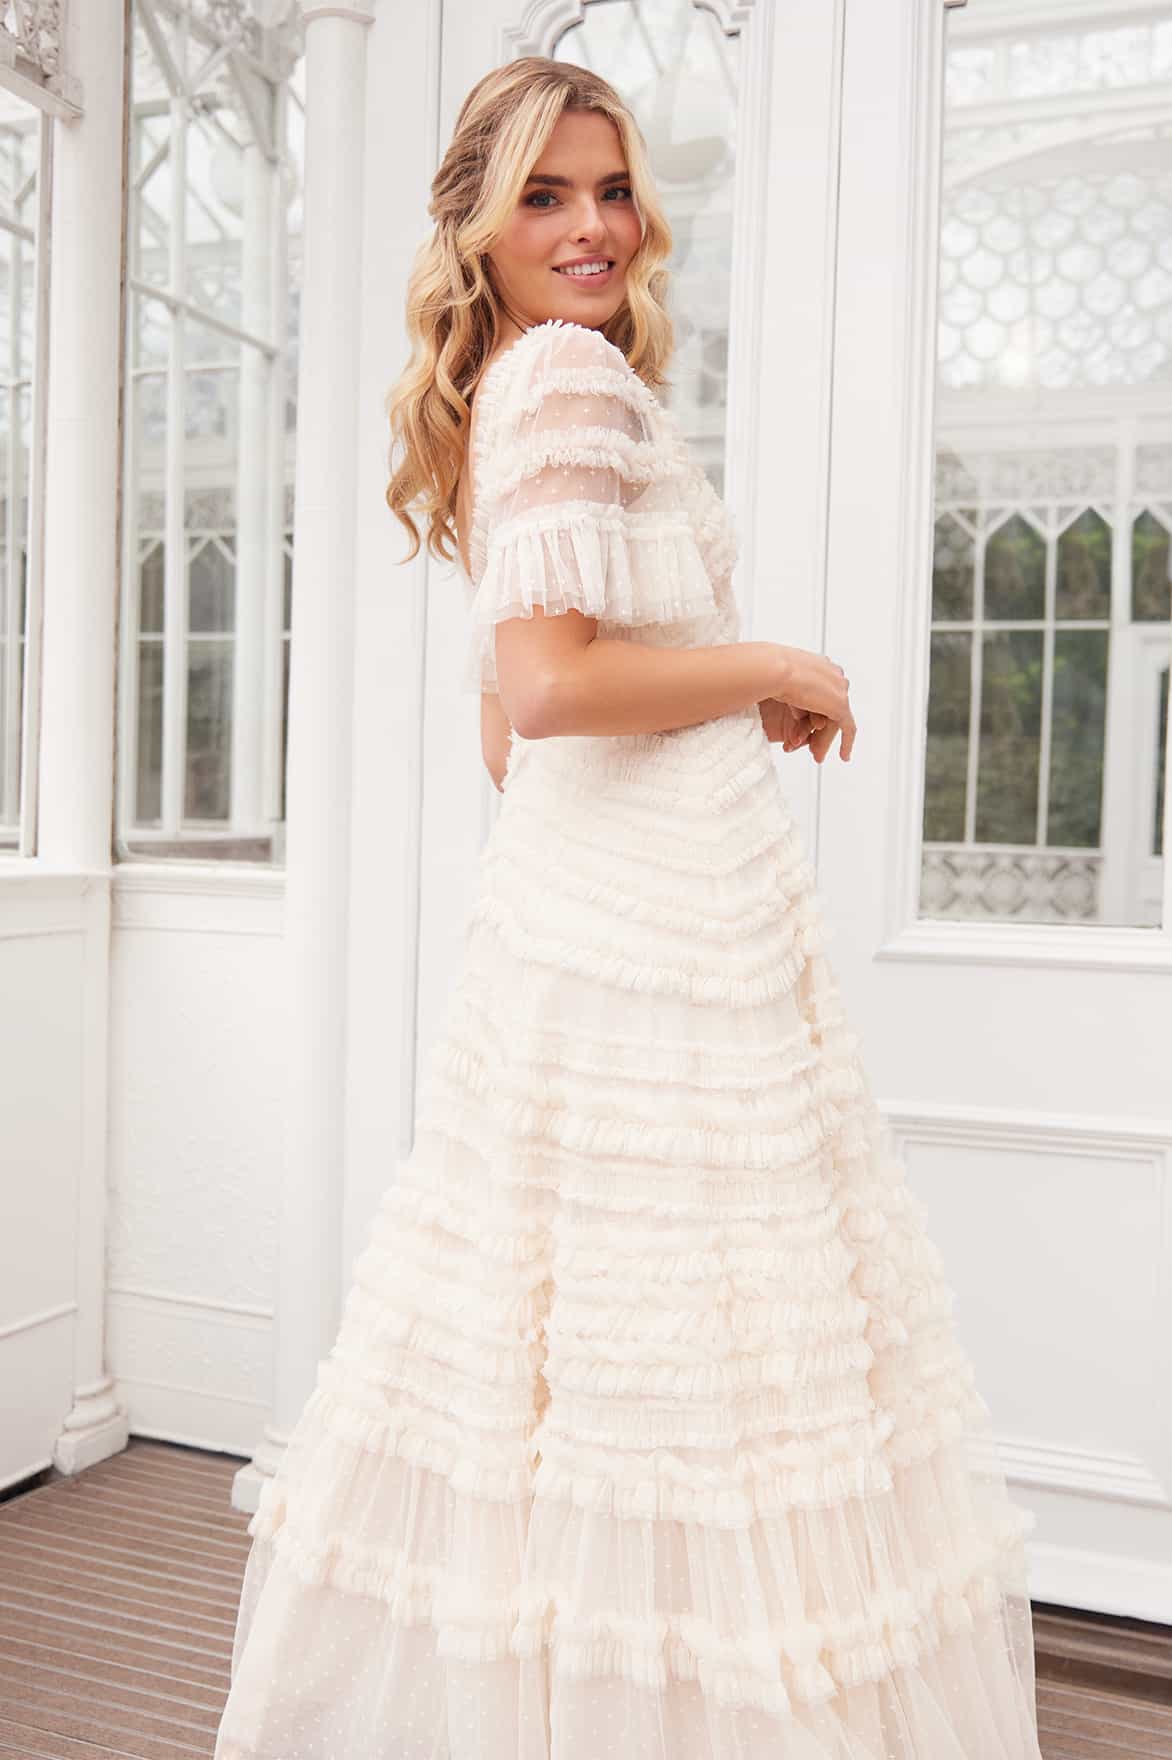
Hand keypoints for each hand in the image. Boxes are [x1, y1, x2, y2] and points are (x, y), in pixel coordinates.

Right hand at [770, 645, 856, 761]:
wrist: (773, 670)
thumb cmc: (768, 672)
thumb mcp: (782, 682)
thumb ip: (793, 694)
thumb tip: (796, 711)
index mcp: (821, 665)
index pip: (823, 694)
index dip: (814, 714)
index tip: (806, 728)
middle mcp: (834, 674)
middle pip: (831, 708)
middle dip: (822, 731)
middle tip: (814, 749)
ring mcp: (839, 688)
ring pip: (835, 720)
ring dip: (824, 739)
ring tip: (816, 756)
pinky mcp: (840, 705)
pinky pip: (848, 728)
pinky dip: (846, 743)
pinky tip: (844, 756)